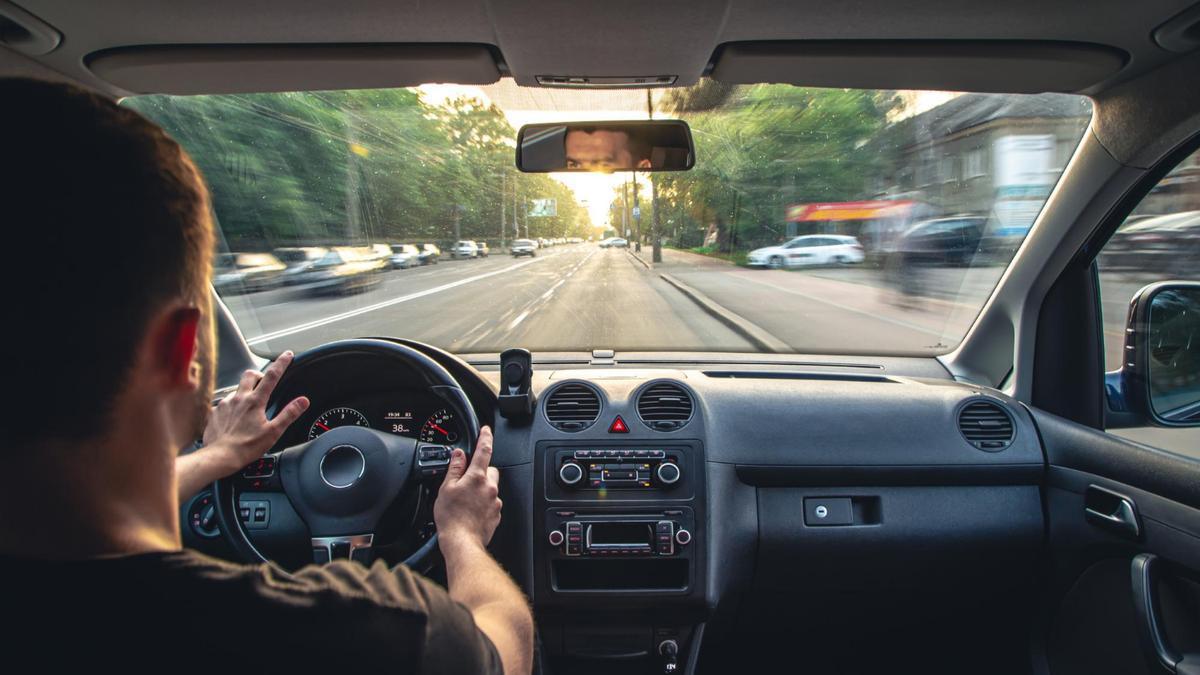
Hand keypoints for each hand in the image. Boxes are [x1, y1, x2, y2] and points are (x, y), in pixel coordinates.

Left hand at [199, 351, 309, 473]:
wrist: (219, 457)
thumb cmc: (246, 447)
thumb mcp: (274, 432)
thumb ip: (289, 414)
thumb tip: (303, 401)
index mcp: (255, 402)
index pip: (272, 376)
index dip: (282, 363)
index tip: (287, 355)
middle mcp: (238, 398)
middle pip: (249, 375)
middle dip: (259, 373)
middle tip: (264, 381)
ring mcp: (224, 404)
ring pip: (236, 389)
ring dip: (245, 392)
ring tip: (249, 406)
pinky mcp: (214, 412)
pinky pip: (224, 403)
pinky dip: (232, 406)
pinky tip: (234, 418)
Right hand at [433, 426, 501, 553]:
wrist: (461, 542)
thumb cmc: (451, 518)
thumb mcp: (446, 488)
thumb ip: (454, 468)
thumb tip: (458, 454)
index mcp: (477, 477)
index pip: (484, 450)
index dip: (485, 437)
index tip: (486, 430)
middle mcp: (490, 487)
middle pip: (490, 470)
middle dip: (480, 471)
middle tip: (466, 480)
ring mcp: (495, 501)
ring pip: (491, 487)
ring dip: (482, 489)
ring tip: (466, 500)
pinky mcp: (496, 514)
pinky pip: (491, 502)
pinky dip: (483, 503)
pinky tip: (471, 511)